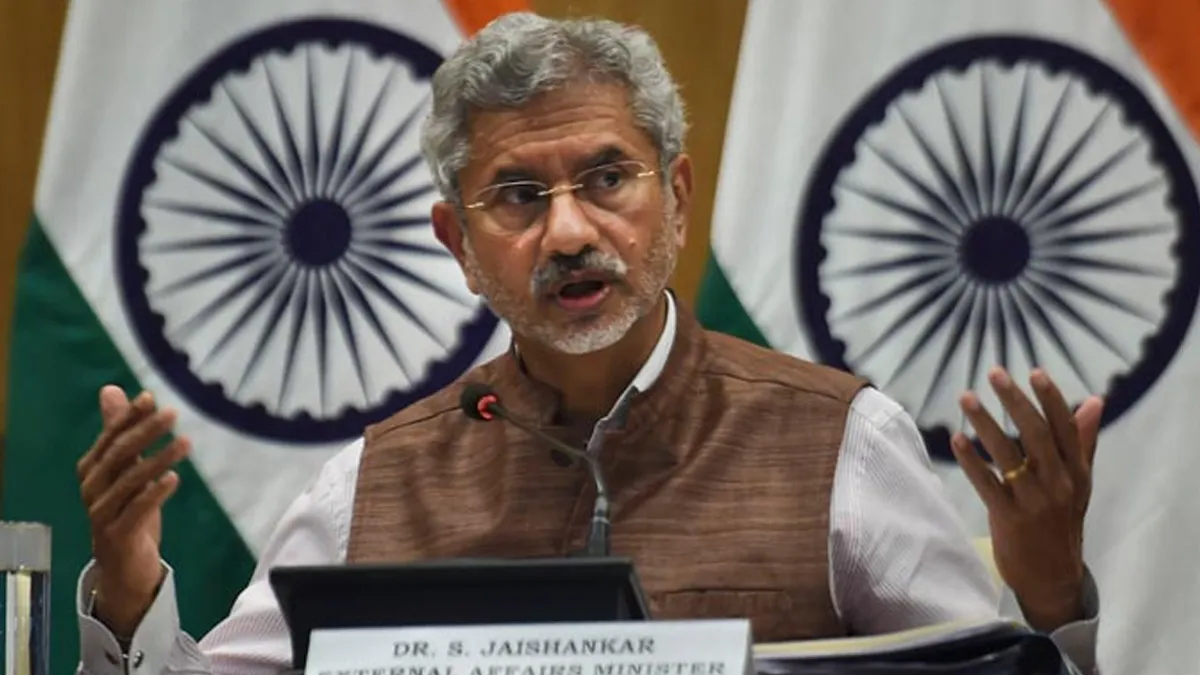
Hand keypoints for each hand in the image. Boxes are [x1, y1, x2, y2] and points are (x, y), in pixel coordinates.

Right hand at [76, 385, 190, 636]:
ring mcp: (101, 513)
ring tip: (185, 442)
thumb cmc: (128, 511)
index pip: (110, 437)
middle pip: (119, 455)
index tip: (150, 397)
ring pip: (130, 482)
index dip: (129, 417)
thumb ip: (120, 433)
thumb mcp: (127, 470)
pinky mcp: (116, 535)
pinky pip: (135, 511)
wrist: (123, 567)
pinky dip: (153, 494)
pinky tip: (174, 478)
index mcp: (92, 469)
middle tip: (173, 414)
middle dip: (145, 432)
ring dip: (158, 459)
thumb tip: (112, 390)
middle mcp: (92, 488)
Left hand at [950, 367, 1102, 631]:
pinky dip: (972, 460)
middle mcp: (1059, 484)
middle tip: (994, 373)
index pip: (1065, 427)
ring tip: (966, 396)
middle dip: (1015, 400)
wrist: (1053, 577)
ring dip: (985, 423)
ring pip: (1008, 455)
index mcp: (1076, 471)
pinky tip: (957, 439)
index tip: (1034, 371)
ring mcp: (1034, 502)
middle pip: (1036, 434)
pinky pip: (987, 484)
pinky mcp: (1009, 518)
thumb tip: (1095, 399)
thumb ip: (1083, 441)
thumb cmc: (1062, 521)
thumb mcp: (1080, 482)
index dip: (1050, 398)